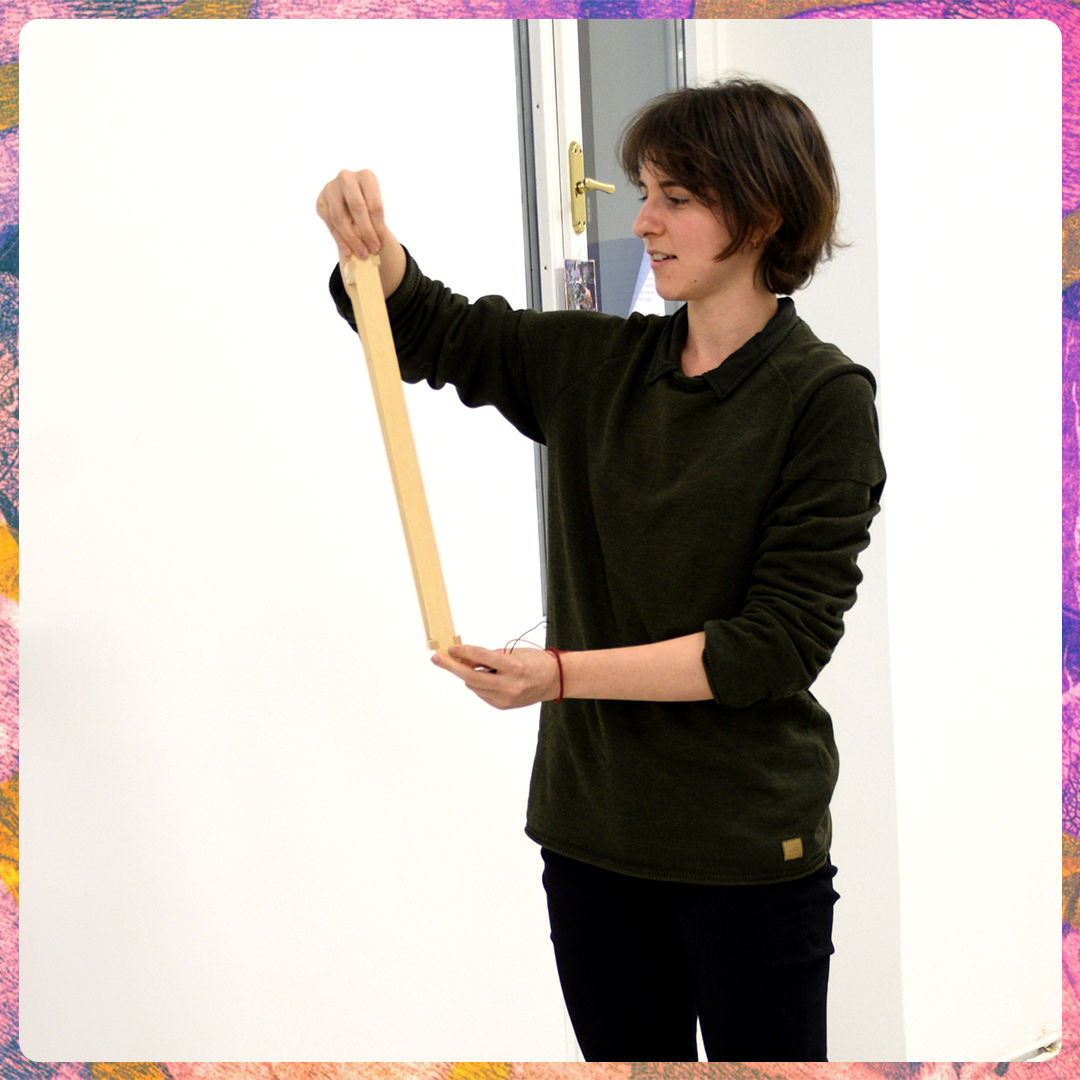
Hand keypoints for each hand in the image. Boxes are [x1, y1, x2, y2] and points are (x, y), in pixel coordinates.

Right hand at [315, 168, 405, 296]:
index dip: (379, 227)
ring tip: (362, 254)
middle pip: (357, 207)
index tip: (382, 245)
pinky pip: (330, 224)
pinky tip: (348, 252)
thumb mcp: (374, 209)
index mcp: (366, 176)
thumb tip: (374, 247)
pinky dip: (340, 240)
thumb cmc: (367, 205)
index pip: (374, 204)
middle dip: (366, 232)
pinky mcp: (321, 201)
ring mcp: (331, 187)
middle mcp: (347, 177)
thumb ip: (374, 223)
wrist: (348, 200)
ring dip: (352, 239)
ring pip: (340, 217)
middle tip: (373, 250)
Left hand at [432, 645, 560, 710]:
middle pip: (471, 677)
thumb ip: (488, 657)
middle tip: (437, 659)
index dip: (464, 651)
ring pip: (474, 685)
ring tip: (475, 666)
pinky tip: (488, 677)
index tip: (451, 648)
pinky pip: (481, 693)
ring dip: (468, 674)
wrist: (553, 681)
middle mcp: (509, 686)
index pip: (482, 658)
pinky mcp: (502, 706)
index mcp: (515, 668)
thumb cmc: (534, 662)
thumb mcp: (513, 653)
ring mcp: (505, 699)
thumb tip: (464, 658)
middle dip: (452, 667)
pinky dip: (479, 684)